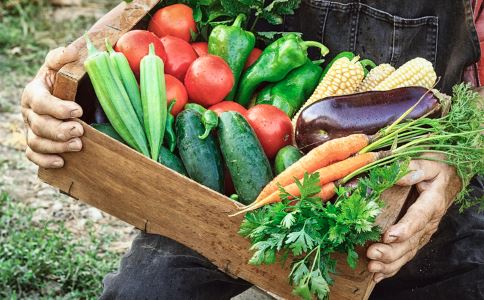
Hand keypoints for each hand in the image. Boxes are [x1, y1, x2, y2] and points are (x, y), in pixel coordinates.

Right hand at [21, 46, 82, 167]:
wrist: (67, 94)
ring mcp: (31, 129)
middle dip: (60, 130)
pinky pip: (33, 155)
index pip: (40, 103)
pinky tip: (62, 162)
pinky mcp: (36, 143)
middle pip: (39, 126)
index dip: (58, 109)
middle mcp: (30, 113)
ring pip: (36, 142)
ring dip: (56, 146)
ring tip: (78, 146)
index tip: (78, 111)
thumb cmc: (65, 79)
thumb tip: (70, 51)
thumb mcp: (62, 66)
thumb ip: (62, 57)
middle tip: (80, 131)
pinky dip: (45, 161)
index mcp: (34, 93)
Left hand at [366, 153, 460, 282]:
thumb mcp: (429, 162)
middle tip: (372, 253)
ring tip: (372, 266)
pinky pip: (407, 255)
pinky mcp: (417, 237)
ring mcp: (423, 232)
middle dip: (391, 251)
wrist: (450, 177)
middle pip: (411, 241)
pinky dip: (393, 267)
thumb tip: (400, 174)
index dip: (405, 228)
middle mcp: (429, 221)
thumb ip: (416, 167)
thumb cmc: (437, 168)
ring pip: (408, 252)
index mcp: (432, 202)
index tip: (388, 236)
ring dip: (390, 262)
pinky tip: (379, 274)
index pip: (419, 217)